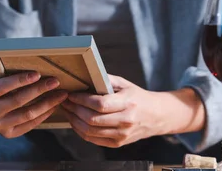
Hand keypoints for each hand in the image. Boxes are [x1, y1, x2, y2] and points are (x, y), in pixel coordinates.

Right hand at [0, 72, 67, 137]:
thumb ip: (11, 80)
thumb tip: (38, 74)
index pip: (3, 86)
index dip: (20, 80)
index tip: (37, 74)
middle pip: (18, 100)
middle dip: (39, 90)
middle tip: (55, 82)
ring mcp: (0, 125)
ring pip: (27, 114)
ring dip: (47, 104)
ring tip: (60, 95)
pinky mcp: (9, 134)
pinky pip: (30, 124)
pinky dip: (44, 114)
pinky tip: (53, 106)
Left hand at [62, 75, 204, 147]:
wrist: (157, 116)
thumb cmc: (138, 98)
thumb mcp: (124, 84)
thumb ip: (104, 80)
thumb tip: (83, 77)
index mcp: (128, 103)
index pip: (99, 104)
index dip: (81, 100)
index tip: (71, 94)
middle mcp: (125, 121)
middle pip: (91, 119)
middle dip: (74, 109)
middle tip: (65, 101)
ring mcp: (121, 135)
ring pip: (89, 131)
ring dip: (73, 120)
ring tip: (68, 111)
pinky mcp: (117, 143)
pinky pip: (92, 139)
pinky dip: (80, 131)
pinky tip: (75, 121)